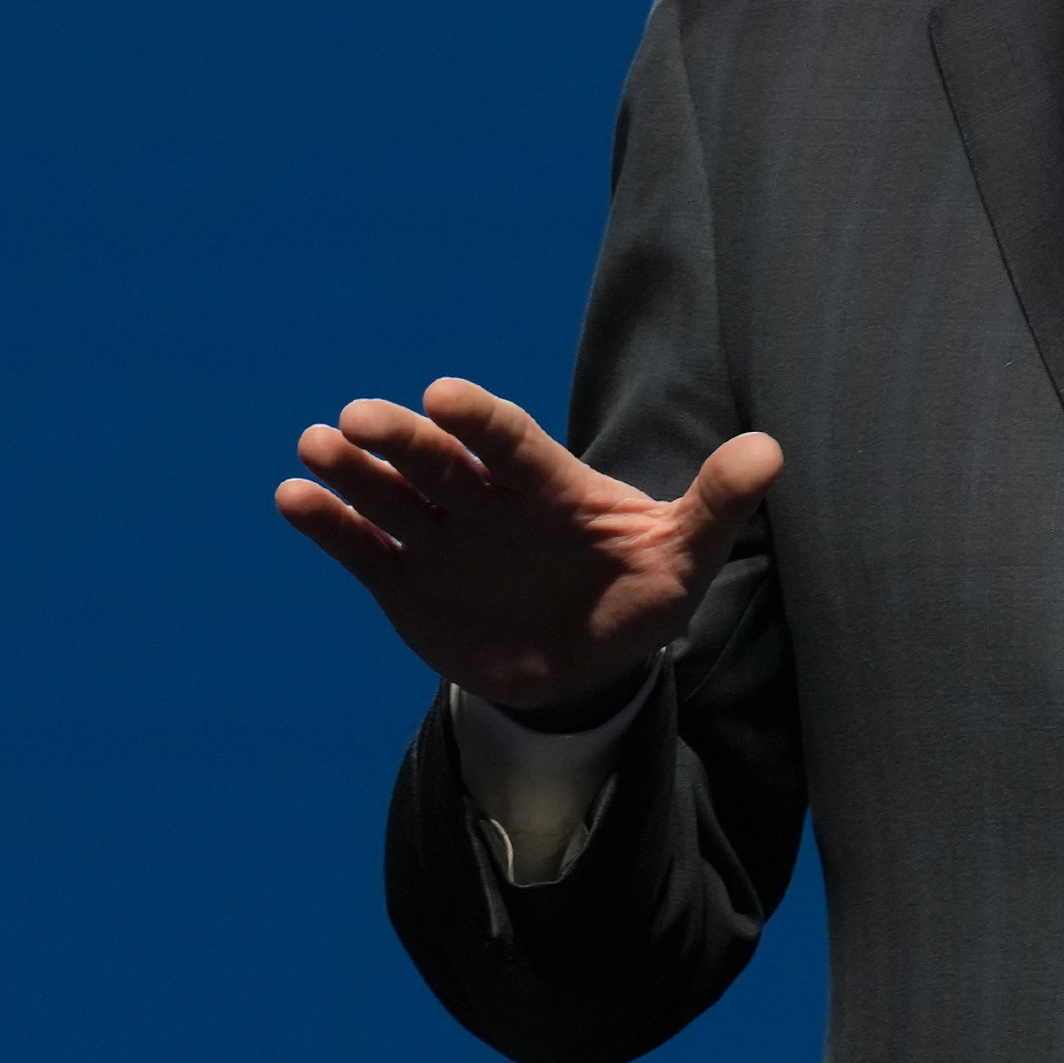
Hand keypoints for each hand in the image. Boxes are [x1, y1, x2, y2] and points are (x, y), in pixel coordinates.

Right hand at [273, 377, 781, 712]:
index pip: (512, 442)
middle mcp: (489, 502)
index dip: (480, 419)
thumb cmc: (640, 594)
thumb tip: (770, 451)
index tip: (444, 396)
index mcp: (551, 486)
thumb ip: (717, 504)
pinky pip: (365, 550)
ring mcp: (445, 539)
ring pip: (395, 496)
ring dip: (355, 473)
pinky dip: (331, 526)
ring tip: (314, 447)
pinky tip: (293, 500)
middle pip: (441, 462)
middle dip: (401, 441)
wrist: (588, 666)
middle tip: (356, 419)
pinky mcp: (408, 581)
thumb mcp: (685, 557)